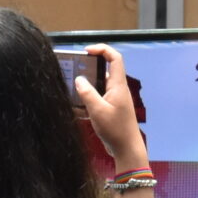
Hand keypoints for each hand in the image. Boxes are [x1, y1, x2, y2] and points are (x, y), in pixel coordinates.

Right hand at [75, 44, 148, 173]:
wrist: (127, 148)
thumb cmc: (115, 129)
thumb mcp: (97, 110)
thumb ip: (87, 93)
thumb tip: (79, 79)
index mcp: (118, 86)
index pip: (115, 59)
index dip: (102, 50)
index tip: (86, 51)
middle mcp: (118, 89)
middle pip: (106, 70)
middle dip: (90, 66)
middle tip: (73, 68)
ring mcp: (116, 99)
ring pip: (101, 84)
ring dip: (87, 83)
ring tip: (71, 84)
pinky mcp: (112, 108)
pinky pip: (99, 96)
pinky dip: (88, 96)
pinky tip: (76, 103)